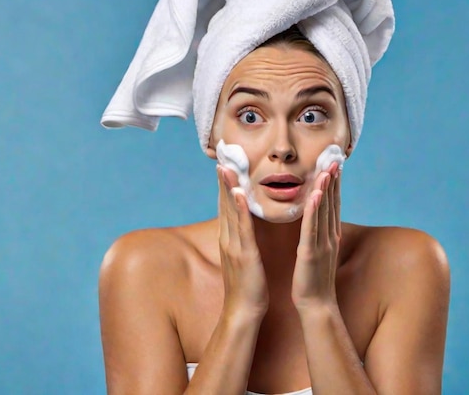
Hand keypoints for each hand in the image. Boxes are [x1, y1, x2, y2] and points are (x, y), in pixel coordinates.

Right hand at [217, 165, 268, 318]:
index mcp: (229, 238)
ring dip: (228, 189)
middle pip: (224, 204)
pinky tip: (240, 194)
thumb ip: (241, 240)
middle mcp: (228, 238)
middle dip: (223, 181)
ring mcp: (234, 246)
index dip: (224, 185)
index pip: (226, 206)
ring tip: (225, 168)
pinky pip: (243, 228)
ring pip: (231, 212)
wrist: (244, 311)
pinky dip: (240, 210)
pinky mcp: (244, 254)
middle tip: (222, 157)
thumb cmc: (247, 286)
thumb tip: (244, 226)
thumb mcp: (243, 257)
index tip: (225, 165)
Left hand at [291, 162, 340, 311]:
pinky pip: (312, 228)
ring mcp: (322, 244)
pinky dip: (314, 210)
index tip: (334, 163)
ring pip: (324, 211)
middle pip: (332, 202)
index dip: (334, 183)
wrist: (316, 306)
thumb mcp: (319, 251)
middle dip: (333, 179)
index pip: (333, 203)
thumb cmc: (314, 280)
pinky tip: (315, 195)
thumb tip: (320, 220)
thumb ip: (321, 234)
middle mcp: (330, 236)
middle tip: (334, 157)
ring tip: (327, 168)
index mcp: (330, 235)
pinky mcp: (310, 253)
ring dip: (326, 189)